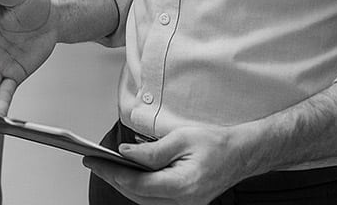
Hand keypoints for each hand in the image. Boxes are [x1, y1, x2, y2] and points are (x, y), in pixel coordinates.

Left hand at [83, 125, 253, 204]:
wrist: (241, 154)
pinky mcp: (186, 203)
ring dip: (124, 185)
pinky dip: (139, 189)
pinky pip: (155, 200)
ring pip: (145, 201)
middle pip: (137, 195)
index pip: (137, 183)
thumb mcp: (180, 138)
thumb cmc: (216, 144)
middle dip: (113, 179)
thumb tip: (125, 153)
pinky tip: (129, 176)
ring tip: (107, 168)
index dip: (112, 172)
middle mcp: (184, 202)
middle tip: (95, 163)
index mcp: (183, 185)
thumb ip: (150, 150)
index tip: (94, 161)